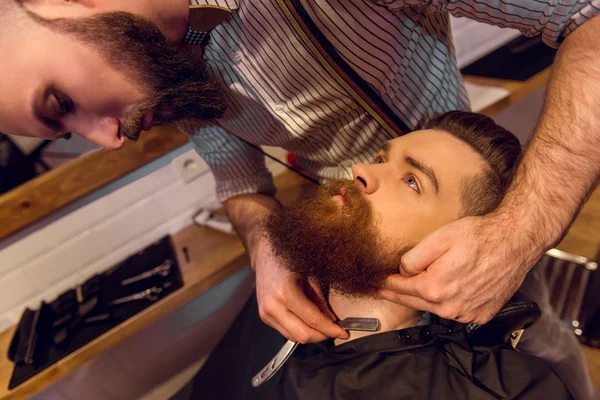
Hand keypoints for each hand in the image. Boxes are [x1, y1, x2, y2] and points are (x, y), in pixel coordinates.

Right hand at [252, 235, 348, 342]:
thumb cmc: (290, 259)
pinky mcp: (264, 317)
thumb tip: (332, 320)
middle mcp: (273, 306)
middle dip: (322, 336)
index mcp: (286, 293)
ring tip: (323, 327)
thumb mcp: (311, 277)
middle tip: (335, 331)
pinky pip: (285, 332)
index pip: (313, 320)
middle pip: (303, 335)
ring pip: (294, 337)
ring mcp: (266, 313)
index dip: (331, 329)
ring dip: (311, 335)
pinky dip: (299, 331)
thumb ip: (321, 302)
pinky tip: (308, 323)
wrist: (265, 255)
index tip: (344, 333)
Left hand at [378, 213, 541, 324]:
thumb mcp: (439, 238)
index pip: (400, 288)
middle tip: (381, 290)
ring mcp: (466, 313)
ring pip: (434, 309)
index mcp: (434, 287)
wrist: (515, 242)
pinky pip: (455, 313)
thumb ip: (414, 258)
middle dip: (396, 295)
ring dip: (422, 300)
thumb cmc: (479, 236)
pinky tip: (443, 293)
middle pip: (413, 302)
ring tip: (409, 290)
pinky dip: (446, 304)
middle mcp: (449, 307)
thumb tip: (402, 270)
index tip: (375, 283)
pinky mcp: (481, 315)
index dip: (386, 283)